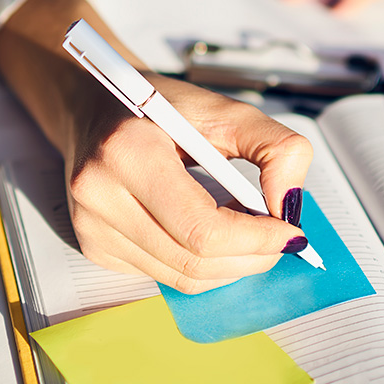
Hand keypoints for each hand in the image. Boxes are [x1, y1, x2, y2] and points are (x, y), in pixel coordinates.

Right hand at [0, 0, 311, 291]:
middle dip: (251, 257)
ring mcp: (92, 228)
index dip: (256, 239)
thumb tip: (291, 204)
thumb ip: (275, 147)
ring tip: (253, 233)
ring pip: (182, 277)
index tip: (291, 231)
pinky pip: (164, 274)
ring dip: (231, 264)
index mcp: (128, 152)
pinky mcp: (95, 247)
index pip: (202, 228)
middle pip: (195, 261)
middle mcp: (100, 196)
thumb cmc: (159, 106)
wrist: (94, 106)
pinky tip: (215, 234)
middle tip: (281, 239)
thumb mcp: (225, 109)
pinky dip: (202, 263)